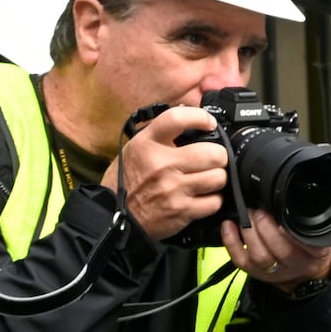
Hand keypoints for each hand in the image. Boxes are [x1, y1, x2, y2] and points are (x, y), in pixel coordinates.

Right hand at [111, 106, 230, 241]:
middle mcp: (162, 164)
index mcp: (148, 143)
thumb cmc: (126, 179)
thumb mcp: (136, 148)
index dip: (201, 117)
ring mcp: (173, 188)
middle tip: (214, 158)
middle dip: (219, 156)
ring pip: (218, 178)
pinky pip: (214, 202)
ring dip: (217, 178)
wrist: (112, 213)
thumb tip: (192, 122)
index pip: (178, 118)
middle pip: (213, 153)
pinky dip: (213, 200)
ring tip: (209, 178)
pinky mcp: (181, 210)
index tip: (209, 123)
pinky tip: (204, 197)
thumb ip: (162, 135)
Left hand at [223, 210, 330, 290]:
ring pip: (261, 257)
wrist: (302, 271)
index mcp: (318, 251)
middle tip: (259, 210)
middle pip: (283, 251)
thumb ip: (310, 216)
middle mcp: (297, 263)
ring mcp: (275, 271)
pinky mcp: (256, 272)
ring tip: (248, 215)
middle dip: (267, 227)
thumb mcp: (320, 230)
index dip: (297, 235)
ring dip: (250, 233)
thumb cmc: (308, 245)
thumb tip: (294, 195)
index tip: (284, 220)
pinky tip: (229, 225)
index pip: (314, 246)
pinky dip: (232, 242)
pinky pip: (242, 260)